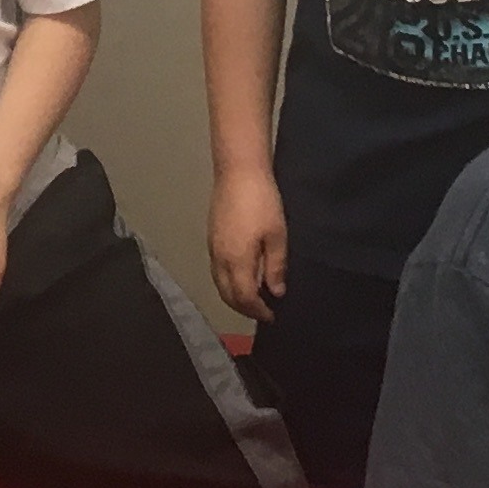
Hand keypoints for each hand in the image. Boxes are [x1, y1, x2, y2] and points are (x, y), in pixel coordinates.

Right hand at [209, 168, 288, 320]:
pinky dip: (228, 282)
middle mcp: (219, 259)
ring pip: (219, 283)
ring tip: (253, 297)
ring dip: (234, 296)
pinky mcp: (211, 237)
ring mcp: (212, 248)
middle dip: (244, 308)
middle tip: (263, 311)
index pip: (244, 297)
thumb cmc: (262, 203)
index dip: (258, 310)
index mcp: (236, 261)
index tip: (272, 316)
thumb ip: (276, 267)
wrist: (238, 171)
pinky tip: (242, 276)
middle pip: (227, 294)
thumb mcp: (277, 235)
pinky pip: (217, 270)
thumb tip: (276, 292)